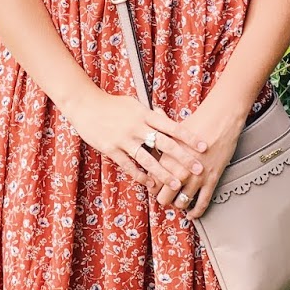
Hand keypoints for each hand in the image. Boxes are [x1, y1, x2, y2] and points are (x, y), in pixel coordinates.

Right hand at [66, 89, 208, 191]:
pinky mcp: (111, 149)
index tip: (203, 146)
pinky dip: (140, 175)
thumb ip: (149, 114)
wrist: (85, 105)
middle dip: (183, 158)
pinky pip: (129, 165)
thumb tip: (164, 118)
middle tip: (198, 169)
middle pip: (165, 144)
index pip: (172, 127)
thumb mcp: (134, 104)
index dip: (189, 137)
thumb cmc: (111, 104)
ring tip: (177, 184)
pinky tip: (150, 184)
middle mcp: (137, 127)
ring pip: (148, 159)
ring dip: (164, 173)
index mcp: (144, 115)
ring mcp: (124, 139)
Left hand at [149, 91, 250, 220]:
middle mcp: (179, 173)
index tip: (156, 186)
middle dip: (164, 198)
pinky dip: (196, 212)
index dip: (153, 188)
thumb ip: (158, 139)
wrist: (220, 121)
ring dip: (179, 205)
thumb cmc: (195, 123)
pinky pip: (202, 204)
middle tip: (166, 196)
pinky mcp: (211, 181)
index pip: (153, 184)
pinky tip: (192, 215)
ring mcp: (196, 179)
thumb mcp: (171, 130)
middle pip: (164, 198)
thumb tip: (148, 138)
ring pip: (181, 204)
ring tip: (178, 202)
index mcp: (166, 161)